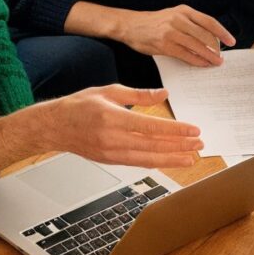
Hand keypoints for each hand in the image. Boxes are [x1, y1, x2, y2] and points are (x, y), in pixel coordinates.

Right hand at [46, 85, 203, 168]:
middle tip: (199, 145)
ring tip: (191, 157)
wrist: (54, 127)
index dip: (175, 130)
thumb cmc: (79, 106)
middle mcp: (112, 138)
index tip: (193, 131)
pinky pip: (137, 163)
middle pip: (153, 145)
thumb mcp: (109, 91)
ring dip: (172, 158)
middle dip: (180, 146)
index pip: (151, 127)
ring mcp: (110, 152)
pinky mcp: (109, 160)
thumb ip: (139, 94)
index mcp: (112, 117)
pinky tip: (170, 161)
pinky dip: (156, 163)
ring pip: (148, 158)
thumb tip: (163, 94)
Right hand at [118, 6, 233, 67]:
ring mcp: (171, 32)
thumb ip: (189, 23)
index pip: (209, 21)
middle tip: (221, 57)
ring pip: (197, 45)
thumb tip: (207, 39)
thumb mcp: (172, 15)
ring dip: (209, 56)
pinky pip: (185, 54)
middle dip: (216, 48)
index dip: (222, 32)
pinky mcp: (164, 45)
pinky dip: (196, 60)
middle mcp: (179, 19)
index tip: (231, 41)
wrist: (130, 25)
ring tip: (215, 62)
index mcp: (183, 10)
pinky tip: (202, 64)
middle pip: (205, 35)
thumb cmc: (152, 23)